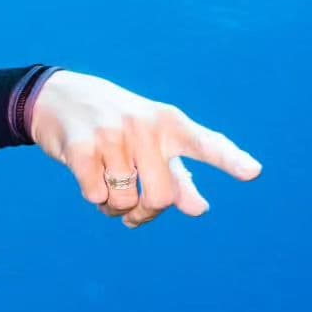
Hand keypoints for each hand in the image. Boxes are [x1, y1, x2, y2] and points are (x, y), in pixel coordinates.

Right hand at [29, 70, 261, 227]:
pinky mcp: (81, 148)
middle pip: (161, 197)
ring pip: (124, 201)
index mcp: (169, 123)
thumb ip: (177, 174)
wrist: (58, 97)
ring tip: (107, 191)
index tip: (254, 172)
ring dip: (115, 208)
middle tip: (135, 212)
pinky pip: (95, 197)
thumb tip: (199, 209)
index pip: (206, 145)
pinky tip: (89, 179)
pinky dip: (93, 197)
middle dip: (146, 214)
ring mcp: (112, 136)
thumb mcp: (151, 142)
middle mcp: (144, 127)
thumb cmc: (115, 125)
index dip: (230, 160)